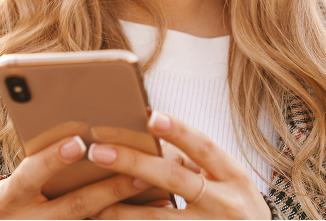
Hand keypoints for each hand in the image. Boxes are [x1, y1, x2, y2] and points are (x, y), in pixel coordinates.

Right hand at [0, 135, 154, 218]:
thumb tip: (80, 126)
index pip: (30, 175)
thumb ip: (38, 158)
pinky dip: (128, 217)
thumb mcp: (16, 178)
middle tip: (138, 172)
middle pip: (75, 205)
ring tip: (152, 187)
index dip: (53, 160)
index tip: (79, 143)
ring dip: (127, 205)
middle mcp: (31, 220)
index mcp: (12, 196)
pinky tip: (155, 207)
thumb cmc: (15, 195)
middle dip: (109, 189)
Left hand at [89, 111, 271, 218]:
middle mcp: (225, 202)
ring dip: (123, 210)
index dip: (176, 130)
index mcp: (233, 174)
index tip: (148, 115)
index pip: (202, 146)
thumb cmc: (234, 204)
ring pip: (160, 219)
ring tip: (91, 201)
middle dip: (133, 164)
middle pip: (174, 179)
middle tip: (97, 151)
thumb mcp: (225, 180)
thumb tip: (144, 138)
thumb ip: (192, 161)